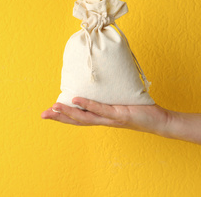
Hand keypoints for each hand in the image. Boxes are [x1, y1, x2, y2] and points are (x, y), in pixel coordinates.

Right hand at [41, 97, 176, 137]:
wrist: (157, 121)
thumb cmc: (138, 108)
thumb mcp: (119, 101)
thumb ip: (107, 94)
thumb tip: (99, 79)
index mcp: (100, 117)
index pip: (77, 118)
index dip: (62, 117)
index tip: (47, 113)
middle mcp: (102, 120)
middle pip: (76, 120)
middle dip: (59, 117)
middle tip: (43, 114)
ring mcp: (110, 119)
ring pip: (85, 117)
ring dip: (68, 112)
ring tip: (54, 106)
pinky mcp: (120, 115)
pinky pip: (101, 110)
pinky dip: (88, 105)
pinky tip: (77, 100)